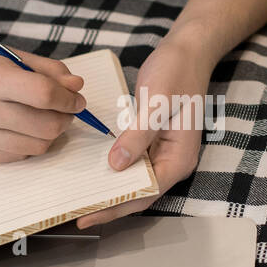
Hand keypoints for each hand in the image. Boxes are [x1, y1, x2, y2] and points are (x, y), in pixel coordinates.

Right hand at [0, 40, 86, 162]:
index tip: (77, 99)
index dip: (68, 99)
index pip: (43, 94)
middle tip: (66, 110)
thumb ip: (51, 72)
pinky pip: (23, 155)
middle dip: (65, 118)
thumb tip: (77, 87)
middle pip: (46, 126)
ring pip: (39, 146)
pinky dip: (31, 142)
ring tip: (44, 118)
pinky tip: (21, 127)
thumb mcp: (18, 58)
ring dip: (51, 133)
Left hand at [76, 38, 214, 227]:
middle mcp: (173, 161)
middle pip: (139, 193)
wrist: (188, 50)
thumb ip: (138, 135)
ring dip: (111, 190)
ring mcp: (163, 152)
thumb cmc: (177, 72)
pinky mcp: (153, 142)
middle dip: (111, 205)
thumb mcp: (157, 102)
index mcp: (179, 158)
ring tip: (82, 199)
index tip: (88, 215)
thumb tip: (117, 166)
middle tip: (78, 214)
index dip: (116, 207)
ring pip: (135, 181)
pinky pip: (132, 164)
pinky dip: (114, 171)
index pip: (145, 193)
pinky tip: (94, 172)